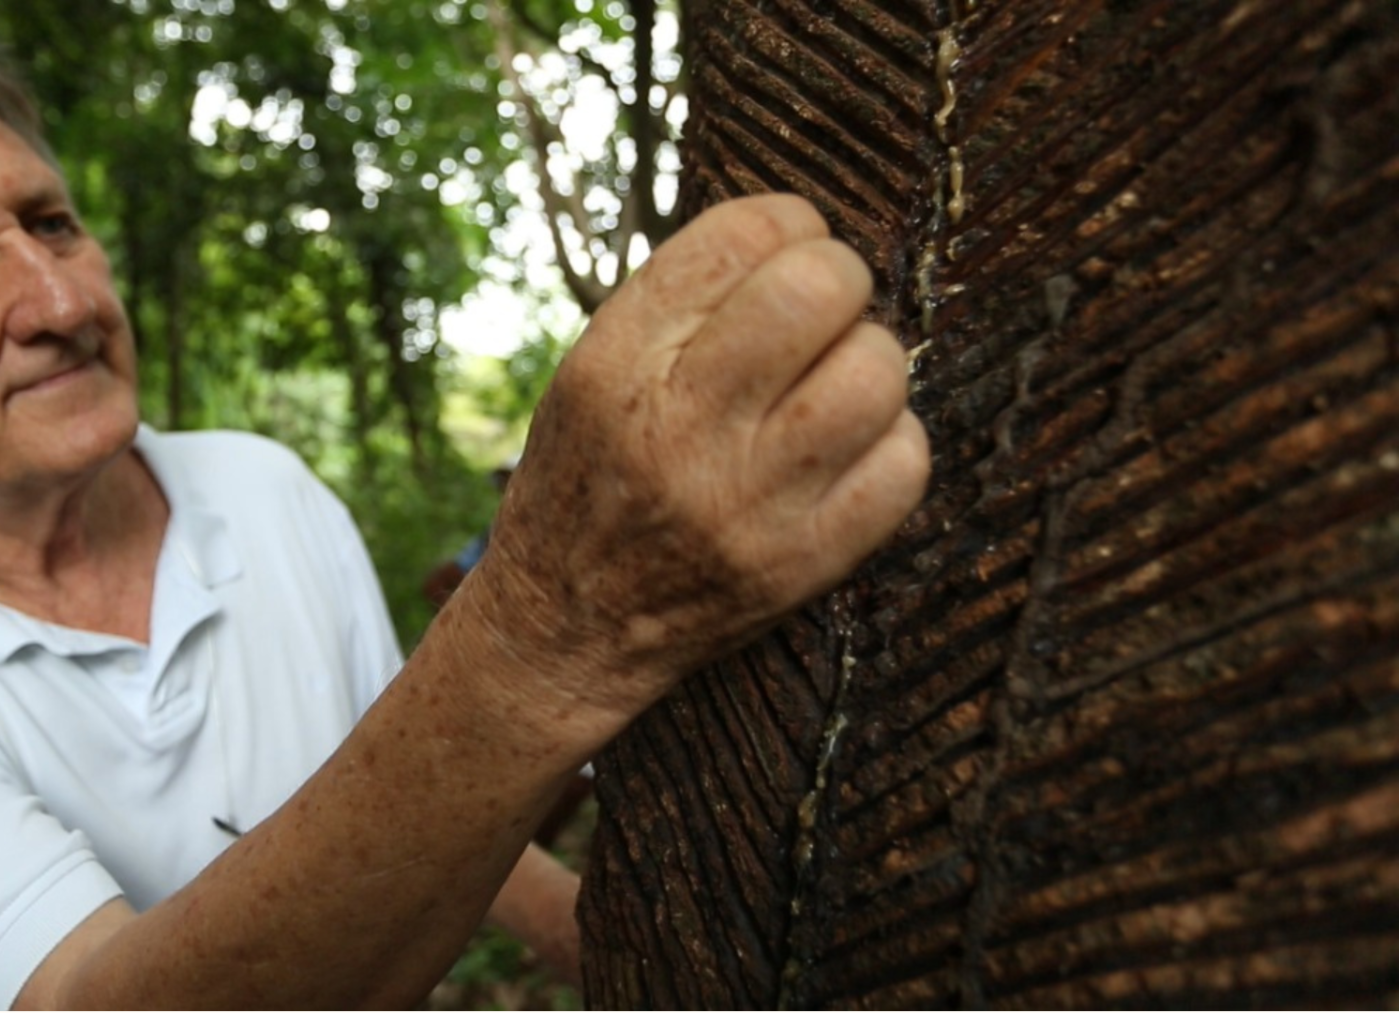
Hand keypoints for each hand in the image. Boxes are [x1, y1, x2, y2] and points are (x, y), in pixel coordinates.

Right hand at [463, 194, 929, 725]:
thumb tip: (800, 234)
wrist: (565, 630)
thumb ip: (678, 304)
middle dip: (840, 279)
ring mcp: (744, 506)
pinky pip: (904, 466)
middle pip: (819, 290)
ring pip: (877, 373)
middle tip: (825, 308)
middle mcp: (677, 432)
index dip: (788, 222)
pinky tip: (850, 447)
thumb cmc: (587, 481)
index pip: (738, 237)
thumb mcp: (589, 374)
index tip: (789, 247)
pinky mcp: (799, 566)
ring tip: (836, 381)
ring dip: (873, 360)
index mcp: (614, 367)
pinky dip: (893, 440)